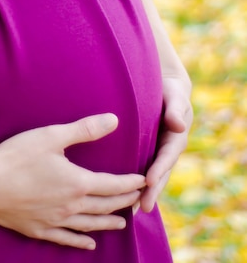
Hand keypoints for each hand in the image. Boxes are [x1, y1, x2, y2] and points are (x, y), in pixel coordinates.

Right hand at [0, 114, 145, 249]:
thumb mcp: (51, 137)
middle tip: (137, 199)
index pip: (113, 185)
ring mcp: (55, 220)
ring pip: (90, 225)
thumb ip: (84, 130)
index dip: (130, 183)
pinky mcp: (38, 229)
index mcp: (77, 183)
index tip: (143, 181)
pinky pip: (66, 239)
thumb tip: (114, 120)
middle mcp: (71, 206)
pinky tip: (89, 245)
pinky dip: (80, 242)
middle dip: (123, 202)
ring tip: (121, 223)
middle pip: (105, 206)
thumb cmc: (16, 157)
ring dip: (108, 223)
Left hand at [140, 75, 192, 212]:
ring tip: (130, 210)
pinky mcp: (142, 152)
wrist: (162, 87)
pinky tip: (118, 196)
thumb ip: (176, 109)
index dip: (159, 169)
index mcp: (174, 139)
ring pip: (148, 175)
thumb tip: (179, 125)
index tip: (150, 181)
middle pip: (159, 173)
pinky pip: (137, 169)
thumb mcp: (175, 96)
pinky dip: (130, 183)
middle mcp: (165, 150)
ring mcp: (154, 153)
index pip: (167, 157)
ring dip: (141, 193)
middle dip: (152, 191)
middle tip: (143, 207)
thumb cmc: (169, 91)